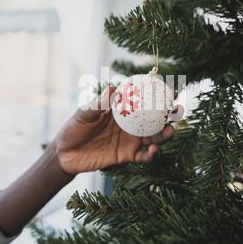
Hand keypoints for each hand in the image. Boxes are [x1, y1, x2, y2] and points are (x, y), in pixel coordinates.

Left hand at [52, 85, 174, 174]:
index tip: (171, 89)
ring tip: (170, 130)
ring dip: (164, 135)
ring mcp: (129, 140)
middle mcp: (129, 124)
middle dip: (168, 114)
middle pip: (154, 119)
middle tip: (178, 109)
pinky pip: (143, 156)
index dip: (157, 95)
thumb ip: (99, 104)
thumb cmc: (73, 128)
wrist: (64, 154)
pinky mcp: (126, 156)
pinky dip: (151, 154)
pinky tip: (153, 150)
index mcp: (121, 110)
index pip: (142, 100)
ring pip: (153, 137)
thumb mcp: (84, 114)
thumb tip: (112, 88)